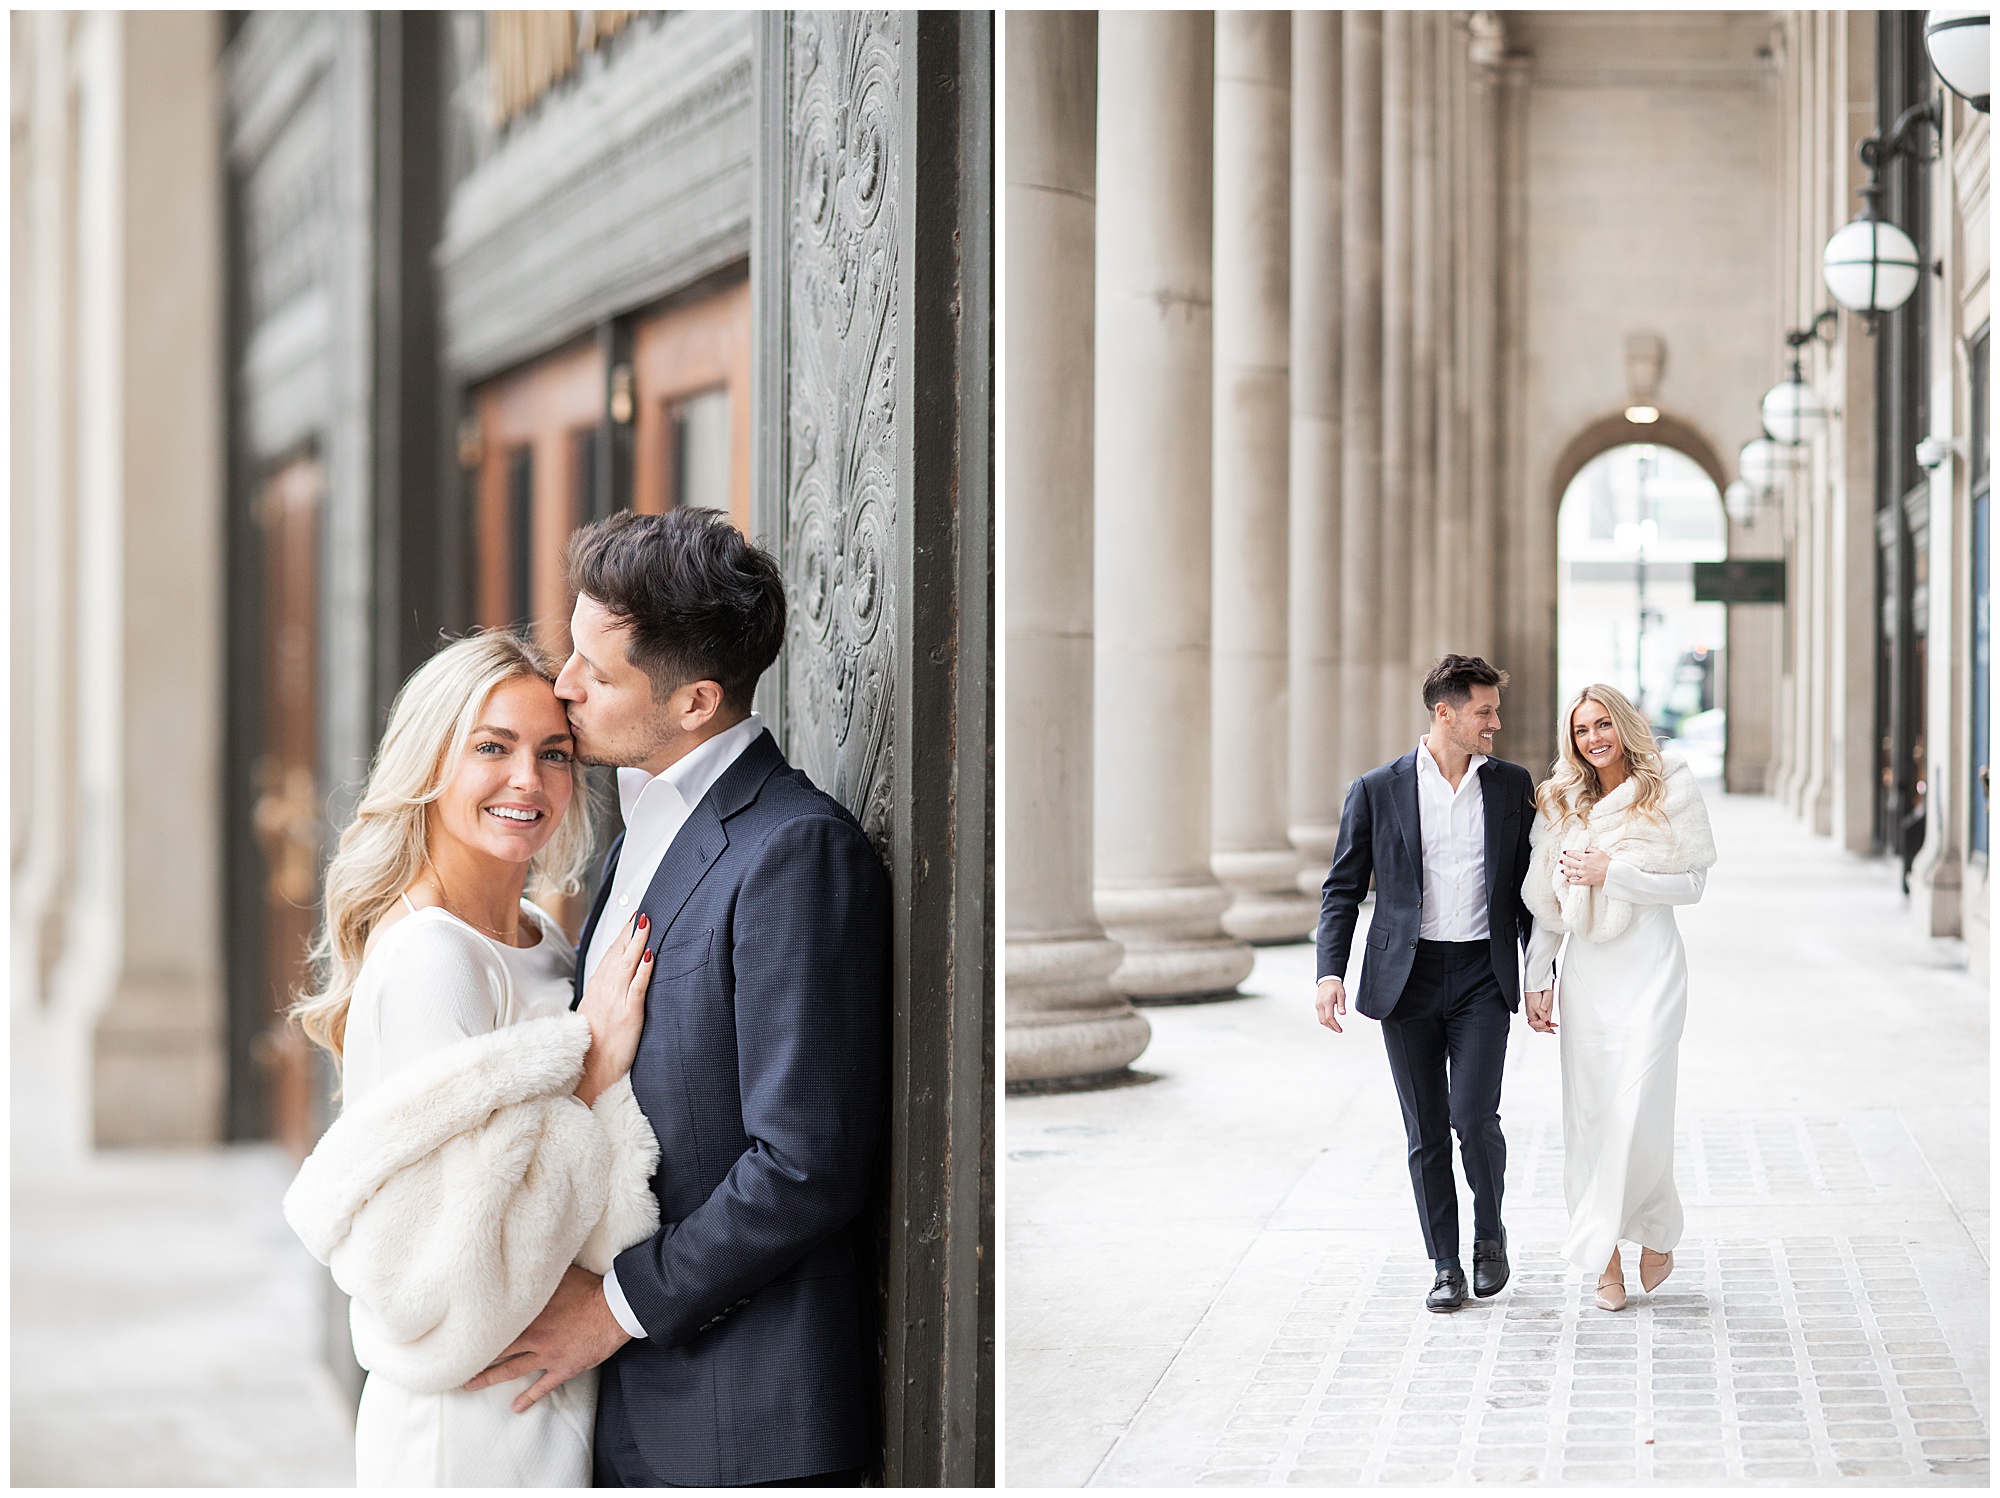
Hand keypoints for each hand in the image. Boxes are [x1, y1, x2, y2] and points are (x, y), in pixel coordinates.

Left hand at [462, 1265, 631, 1411]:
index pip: (495, 1323)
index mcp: (529, 1313)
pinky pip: (542, 1387)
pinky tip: (516, 1407)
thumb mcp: (562, 1274)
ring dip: (489, 1378)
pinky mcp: (563, 1367)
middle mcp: (533, 1335)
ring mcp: (547, 1354)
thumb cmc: (589, 1289)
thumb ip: (539, 1273)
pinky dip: (528, 1398)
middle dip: (473, 1358)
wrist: (615, 1310)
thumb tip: (521, 1255)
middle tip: (452, 1366)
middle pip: (496, 1349)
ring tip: (470, 1385)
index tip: (455, 1336)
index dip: (474, 1330)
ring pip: (511, 1369)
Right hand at [576, 914, 651, 1106]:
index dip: (621, 936)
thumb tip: (612, 980)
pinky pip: (637, 988)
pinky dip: (643, 971)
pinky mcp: (629, 1015)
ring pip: (627, 965)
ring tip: (646, 924)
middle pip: (618, 954)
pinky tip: (650, 956)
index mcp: (596, 990)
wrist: (591, 1072)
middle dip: (630, 932)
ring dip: (637, 942)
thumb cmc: (592, 1046)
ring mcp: (616, 1002)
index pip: (609, 955)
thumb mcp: (592, 1014)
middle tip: (641, 913)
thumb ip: (604, 994)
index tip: (630, 919)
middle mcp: (604, 992)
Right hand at [1315, 976, 1347, 1033]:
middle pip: (1324, 1021)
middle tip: (1339, 1030)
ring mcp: (1317, 1005)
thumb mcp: (1341, 994)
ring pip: (1321, 1020)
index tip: (1340, 1030)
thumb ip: (1341, 1005)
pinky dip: (1325, 1021)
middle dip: (1331, 1027)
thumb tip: (1342, 1014)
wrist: (1327, 980)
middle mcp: (1320, 1004)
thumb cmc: (1335, 986)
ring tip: (1335, 1028)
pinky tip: (1331, 1022)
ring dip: (1328, 1025)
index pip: (1329, 1017)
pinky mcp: (1317, 1005)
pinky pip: (1320, 1016)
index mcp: (1327, 1002)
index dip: (1335, 1025)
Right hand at [1525, 988, 1555, 1033]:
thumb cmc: (1532, 995)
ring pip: (1540, 1024)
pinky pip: (1541, 1019)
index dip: (1544, 1028)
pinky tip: (1549, 1022)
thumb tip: (1547, 1023)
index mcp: (1531, 1016)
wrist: (1533, 986)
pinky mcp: (1537, 1009)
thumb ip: (1543, 1016)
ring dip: (1546, 1026)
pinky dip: (1545, 1021)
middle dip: (1545, 1029)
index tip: (1550, 1027)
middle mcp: (1533, 1015)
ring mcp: (1535, 1012)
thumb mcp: (1537, 1007)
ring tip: (1553, 1028)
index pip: (1537, 1027)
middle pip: (1538, 1027)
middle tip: (1553, 1031)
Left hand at [1558, 848, 1610, 886]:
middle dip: (1564, 861)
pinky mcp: (1586, 880)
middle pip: (1570, 863)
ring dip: (1566, 872)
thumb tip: (1585, 849)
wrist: (1611, 873)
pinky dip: (1572, 881)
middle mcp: (1582, 865)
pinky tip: (1569, 880)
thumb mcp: (1599, 852)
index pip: (1573, 854)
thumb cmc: (1606, 862)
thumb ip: (1590, 849)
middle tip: (1561, 861)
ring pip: (1571, 873)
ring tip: (1562, 871)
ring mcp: (1583, 873)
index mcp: (1585, 857)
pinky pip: (1576, 881)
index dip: (1568, 852)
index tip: (1564, 852)